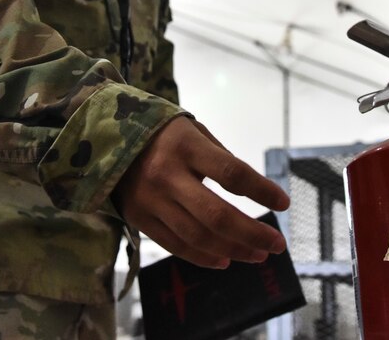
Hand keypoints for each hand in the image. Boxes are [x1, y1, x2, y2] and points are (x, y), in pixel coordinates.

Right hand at [113, 116, 290, 268]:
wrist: (104, 139)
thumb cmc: (162, 133)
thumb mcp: (192, 131)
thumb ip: (219, 158)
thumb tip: (253, 191)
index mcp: (185, 146)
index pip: (231, 173)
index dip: (261, 190)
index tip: (284, 203)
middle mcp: (167, 175)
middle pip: (216, 215)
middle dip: (252, 233)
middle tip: (277, 244)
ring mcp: (151, 200)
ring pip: (198, 236)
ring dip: (234, 250)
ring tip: (258, 254)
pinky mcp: (139, 219)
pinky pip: (176, 245)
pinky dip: (204, 257)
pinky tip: (226, 259)